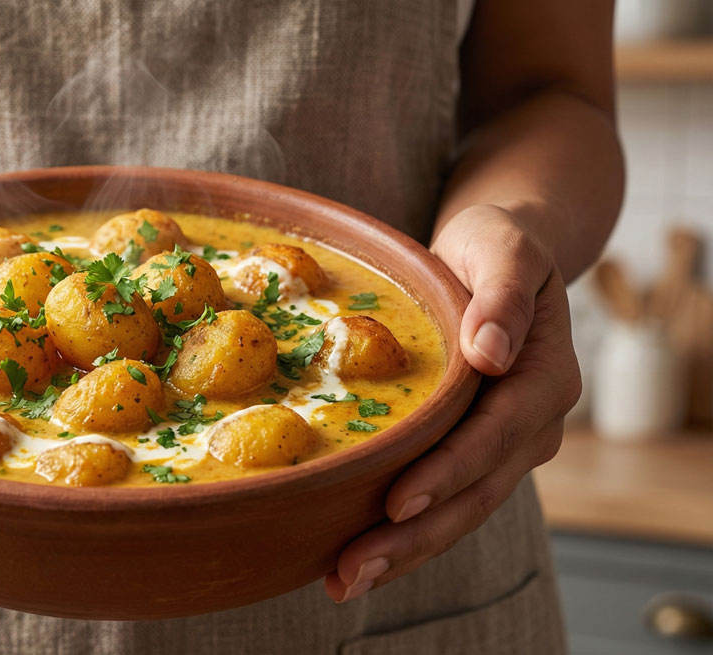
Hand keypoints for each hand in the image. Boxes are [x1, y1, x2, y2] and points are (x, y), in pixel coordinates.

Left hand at [324, 204, 580, 601]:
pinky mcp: (472, 454)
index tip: (399, 501)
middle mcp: (532, 426)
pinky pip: (442, 501)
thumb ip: (503, 295)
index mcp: (543, 377)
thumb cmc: (496, 246)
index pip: (495, 434)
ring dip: (403, 551)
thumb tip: (491, 353)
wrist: (500, 259)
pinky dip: (403, 533)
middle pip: (475, 493)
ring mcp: (504, 447)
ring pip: (459, 511)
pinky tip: (354, 558)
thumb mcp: (503, 247)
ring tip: (343, 581)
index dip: (449, 470)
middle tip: (350, 571)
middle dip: (413, 536)